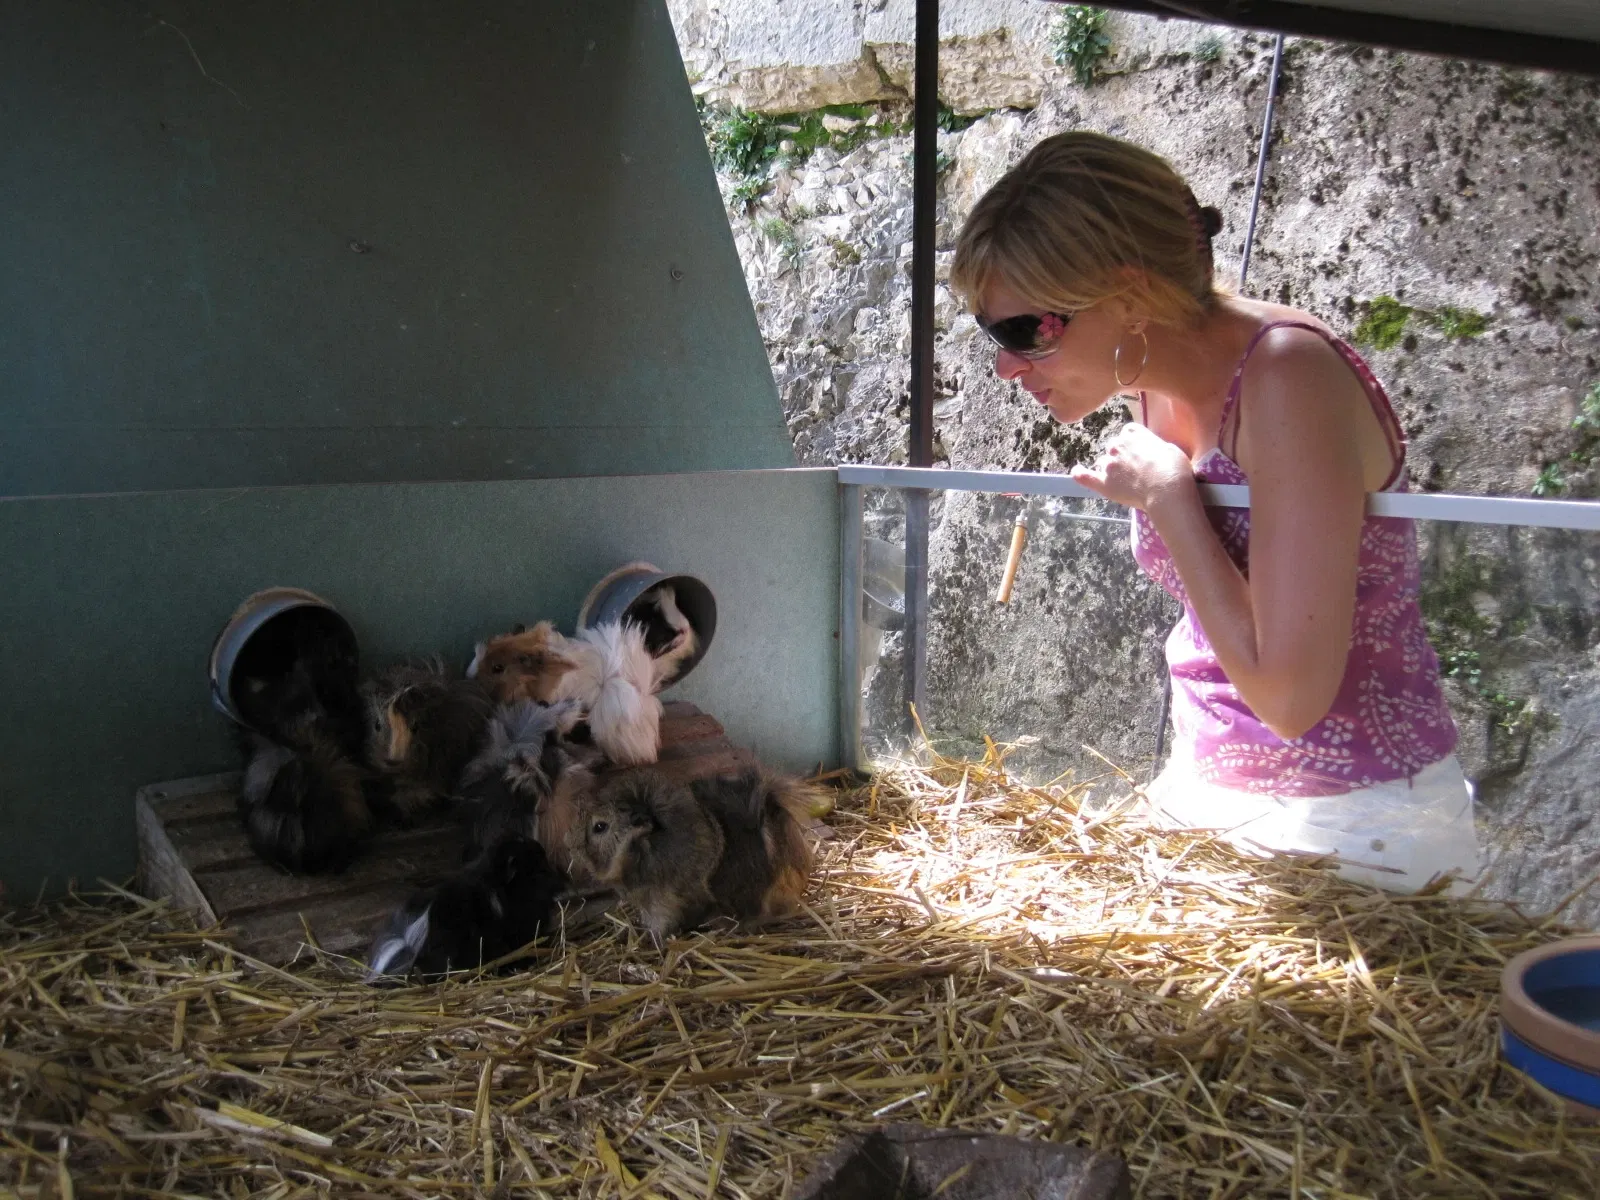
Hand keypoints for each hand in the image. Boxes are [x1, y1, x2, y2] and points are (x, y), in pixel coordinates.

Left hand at [1069, 422, 1195, 513]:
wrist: (1166, 490)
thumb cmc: (1174, 468)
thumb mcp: (1169, 448)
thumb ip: (1154, 445)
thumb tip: (1151, 450)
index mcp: (1132, 434)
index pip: (1127, 432)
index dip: (1134, 442)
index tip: (1141, 451)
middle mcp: (1117, 446)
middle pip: (1114, 447)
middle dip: (1122, 456)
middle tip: (1136, 470)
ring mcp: (1109, 465)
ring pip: (1104, 462)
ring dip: (1111, 468)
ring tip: (1126, 481)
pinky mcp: (1104, 483)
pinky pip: (1086, 477)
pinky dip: (1080, 474)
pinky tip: (1077, 471)